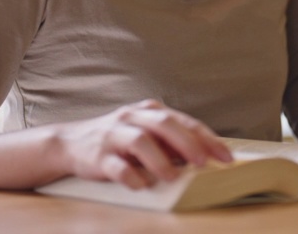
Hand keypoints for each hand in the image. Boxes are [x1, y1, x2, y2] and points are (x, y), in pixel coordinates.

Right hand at [52, 99, 232, 189]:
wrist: (71, 143)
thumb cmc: (119, 140)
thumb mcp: (146, 134)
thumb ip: (171, 143)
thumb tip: (205, 157)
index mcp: (149, 111)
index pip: (184, 121)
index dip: (207, 138)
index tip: (226, 157)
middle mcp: (132, 118)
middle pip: (163, 124)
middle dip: (187, 143)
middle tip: (203, 162)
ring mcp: (114, 135)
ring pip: (140, 141)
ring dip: (159, 159)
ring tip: (172, 176)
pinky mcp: (98, 155)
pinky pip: (116, 165)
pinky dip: (130, 176)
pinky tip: (140, 185)